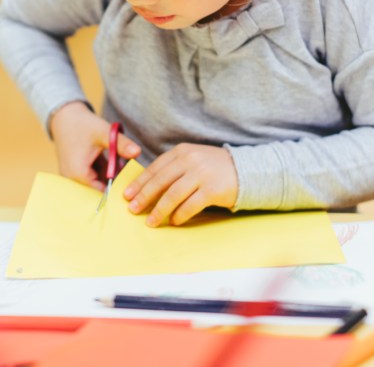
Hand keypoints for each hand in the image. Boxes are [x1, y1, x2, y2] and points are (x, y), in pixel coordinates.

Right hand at [48, 102, 140, 190]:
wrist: (65, 116)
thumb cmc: (83, 124)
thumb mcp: (104, 133)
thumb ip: (121, 144)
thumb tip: (138, 152)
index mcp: (78, 174)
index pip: (102, 193)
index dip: (118, 189)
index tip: (132, 182)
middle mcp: (73, 179)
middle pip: (100, 189)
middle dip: (116, 181)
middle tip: (129, 171)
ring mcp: (73, 177)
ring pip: (98, 182)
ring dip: (111, 175)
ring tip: (123, 164)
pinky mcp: (75, 172)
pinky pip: (93, 177)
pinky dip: (104, 171)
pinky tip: (115, 162)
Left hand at [123, 144, 237, 226]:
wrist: (246, 170)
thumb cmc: (214, 168)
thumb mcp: (193, 160)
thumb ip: (173, 168)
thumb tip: (147, 188)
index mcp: (182, 152)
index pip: (155, 168)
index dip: (140, 183)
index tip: (127, 195)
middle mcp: (190, 160)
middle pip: (160, 181)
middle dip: (144, 197)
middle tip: (133, 210)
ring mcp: (202, 174)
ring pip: (173, 195)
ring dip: (159, 210)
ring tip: (151, 221)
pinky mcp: (212, 189)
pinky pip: (190, 205)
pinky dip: (180, 215)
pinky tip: (174, 222)